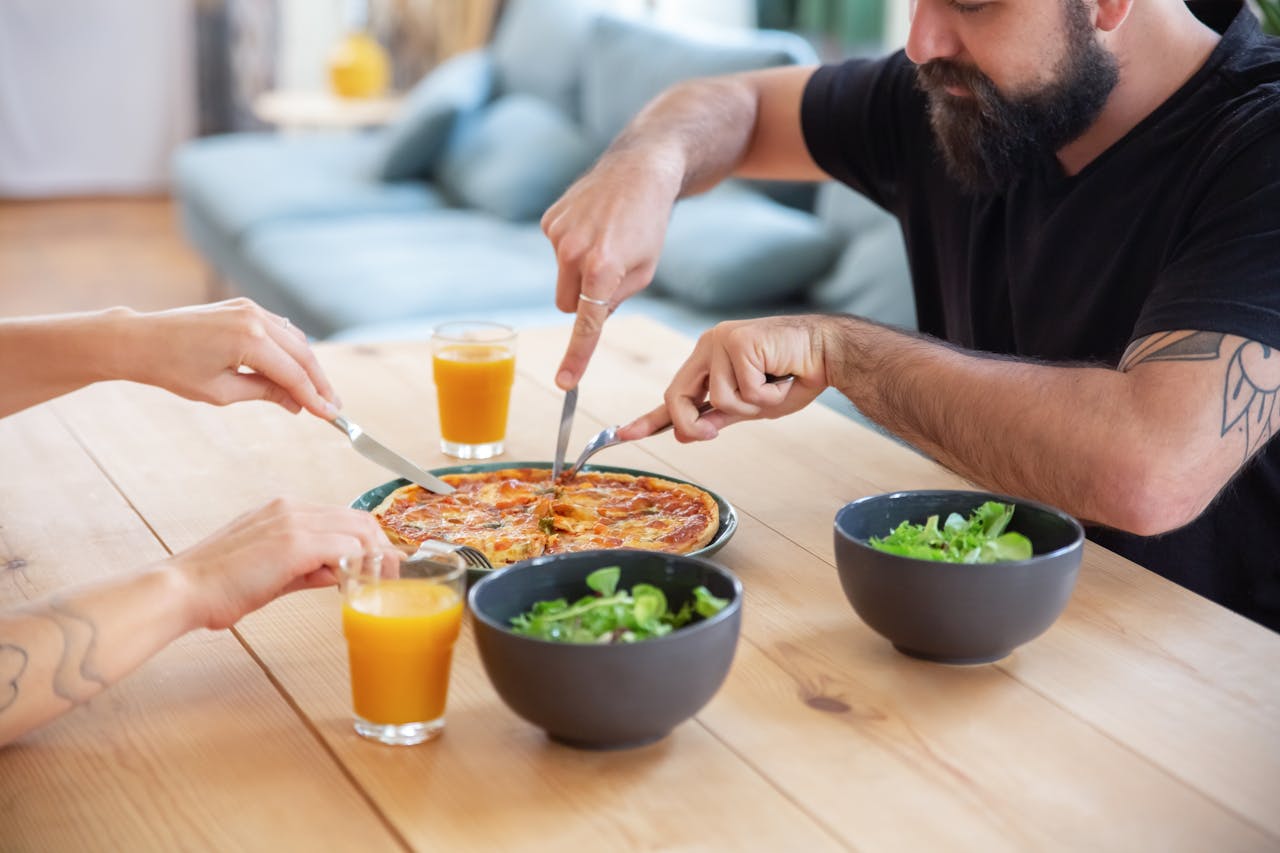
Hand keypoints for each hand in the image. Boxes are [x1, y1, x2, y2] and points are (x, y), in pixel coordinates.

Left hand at [119, 298, 339, 417]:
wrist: (140, 340)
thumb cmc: (173, 369)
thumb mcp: (221, 391)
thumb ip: (264, 392)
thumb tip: (296, 403)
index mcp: (249, 339)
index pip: (294, 374)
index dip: (314, 397)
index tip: (330, 415)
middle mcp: (255, 318)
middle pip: (303, 355)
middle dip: (319, 382)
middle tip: (332, 406)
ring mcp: (251, 308)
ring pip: (296, 340)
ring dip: (308, 366)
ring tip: (317, 393)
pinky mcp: (244, 307)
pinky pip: (281, 330)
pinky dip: (292, 351)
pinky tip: (296, 371)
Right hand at [164, 499, 400, 630]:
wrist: (181, 590)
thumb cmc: (218, 586)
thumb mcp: (272, 572)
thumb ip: (307, 568)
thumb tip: (339, 573)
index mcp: (285, 511)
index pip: (344, 518)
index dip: (368, 542)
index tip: (379, 566)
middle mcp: (292, 509)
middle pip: (360, 519)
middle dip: (381, 549)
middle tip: (387, 578)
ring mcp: (293, 522)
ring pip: (358, 530)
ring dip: (374, 559)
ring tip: (374, 585)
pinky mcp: (293, 543)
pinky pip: (344, 548)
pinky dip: (357, 567)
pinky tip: (352, 586)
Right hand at [541, 150, 683, 389]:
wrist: (639, 170)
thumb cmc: (648, 225)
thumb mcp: (644, 270)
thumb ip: (614, 300)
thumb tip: (588, 317)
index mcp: (603, 269)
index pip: (585, 324)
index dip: (576, 357)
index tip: (564, 384)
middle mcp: (573, 252)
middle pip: (568, 305)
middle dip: (585, 299)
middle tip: (609, 272)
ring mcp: (557, 234)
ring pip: (561, 279)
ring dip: (579, 271)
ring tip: (605, 239)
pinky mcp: (549, 221)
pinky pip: (556, 252)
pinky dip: (572, 246)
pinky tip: (593, 224)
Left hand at [618, 317, 831, 441]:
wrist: (829, 352)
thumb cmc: (795, 376)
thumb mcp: (752, 406)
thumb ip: (719, 416)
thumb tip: (686, 433)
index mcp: (708, 360)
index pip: (674, 395)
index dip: (649, 419)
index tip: (622, 434)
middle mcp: (709, 346)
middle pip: (678, 398)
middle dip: (696, 424)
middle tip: (716, 431)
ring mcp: (721, 341)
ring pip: (720, 399)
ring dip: (754, 405)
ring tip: (776, 385)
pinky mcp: (738, 342)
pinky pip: (744, 390)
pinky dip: (768, 395)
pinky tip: (784, 374)